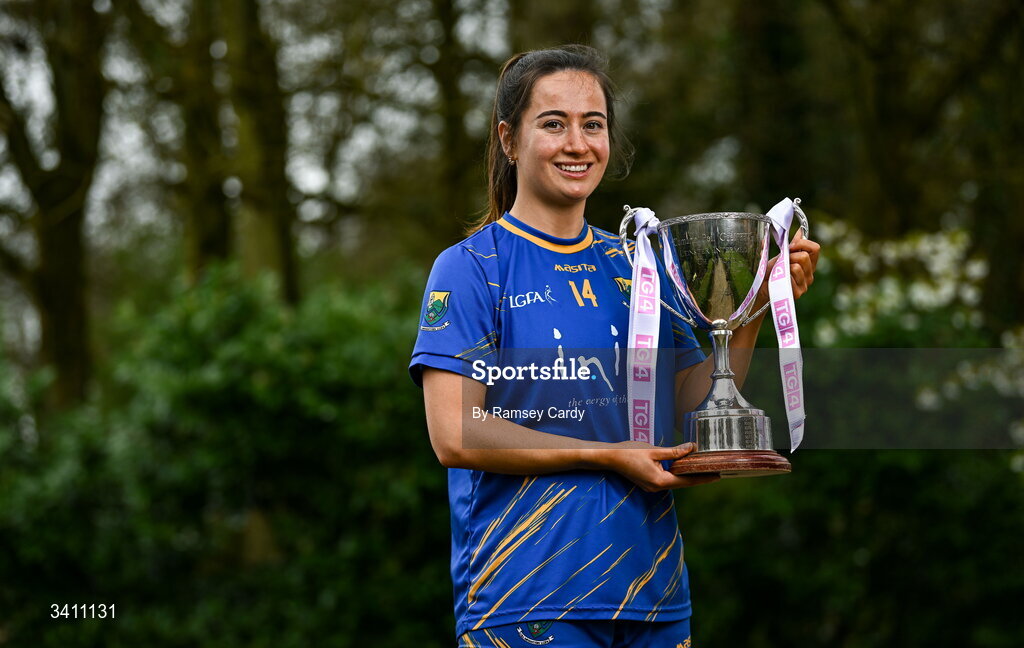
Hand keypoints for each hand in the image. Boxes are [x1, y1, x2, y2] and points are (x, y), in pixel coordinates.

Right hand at [595, 442, 720, 491]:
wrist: (609, 457)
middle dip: (697, 476)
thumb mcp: (654, 450)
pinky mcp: (648, 483)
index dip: (703, 478)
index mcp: (660, 481)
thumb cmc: (629, 452)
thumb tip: (692, 448)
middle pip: (682, 483)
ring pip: (674, 481)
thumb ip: (674, 452)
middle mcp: (657, 487)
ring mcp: (652, 487)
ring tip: (702, 467)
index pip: (687, 481)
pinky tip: (683, 467)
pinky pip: (666, 479)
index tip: (717, 476)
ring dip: (687, 475)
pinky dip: (676, 474)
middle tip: (714, 470)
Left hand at [757, 229, 820, 304]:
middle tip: (781, 262)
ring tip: (779, 272)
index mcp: (808, 264)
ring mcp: (805, 285)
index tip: (790, 245)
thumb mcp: (781, 255)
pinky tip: (778, 281)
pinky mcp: (798, 293)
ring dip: (784, 267)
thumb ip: (791, 245)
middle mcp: (809, 275)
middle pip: (804, 256)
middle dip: (790, 255)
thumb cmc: (771, 272)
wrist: (761, 287)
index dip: (802, 243)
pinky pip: (791, 278)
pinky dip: (781, 277)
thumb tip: (800, 231)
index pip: (815, 249)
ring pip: (797, 267)